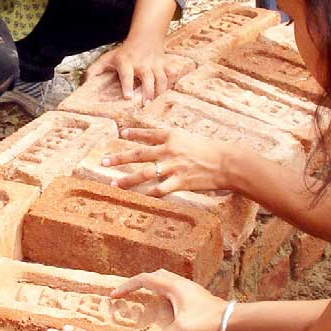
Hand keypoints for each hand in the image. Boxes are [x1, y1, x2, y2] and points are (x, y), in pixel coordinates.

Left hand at [86, 40, 171, 103]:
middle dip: (147, 92)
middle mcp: (142, 63)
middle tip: (146, 105)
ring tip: (157, 104)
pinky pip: (172, 74)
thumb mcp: (107, 58)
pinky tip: (169, 94)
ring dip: (160, 91)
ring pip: (161, 78)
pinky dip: (172, 84)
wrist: (145, 38)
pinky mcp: (165, 64)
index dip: (127, 85)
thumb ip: (94, 71)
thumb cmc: (123, 53)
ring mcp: (155, 64)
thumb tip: (84, 84)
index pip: (126, 74)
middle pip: (147, 78)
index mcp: (126, 62)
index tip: (127, 97)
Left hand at [105, 127, 233, 194]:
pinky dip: (148, 194)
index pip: (148, 134)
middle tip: (102, 161)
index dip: (134, 133)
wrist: (227, 162)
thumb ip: (175, 142)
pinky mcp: (180, 182)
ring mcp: (173, 166)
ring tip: (113, 183)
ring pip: (144, 174)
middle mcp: (169, 150)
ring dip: (127, 179)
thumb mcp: (191, 138)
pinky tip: (138, 197)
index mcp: (172, 136)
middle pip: (138, 154)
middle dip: (119, 158)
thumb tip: (161, 146)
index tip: (121, 134)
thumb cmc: (211, 150)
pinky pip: (159, 189)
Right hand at [113, 269, 227, 330]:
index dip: (127, 286)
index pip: (144, 279)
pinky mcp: (194, 294)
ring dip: (152, 285)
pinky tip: (164, 306)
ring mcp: (188, 287)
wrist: (231, 319)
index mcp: (172, 286)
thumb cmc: (207, 320)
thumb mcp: (183, 330)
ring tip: (143, 297)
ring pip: (165, 279)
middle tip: (128, 293)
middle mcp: (179, 282)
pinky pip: (173, 287)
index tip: (115, 295)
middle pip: (154, 275)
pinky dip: (162, 292)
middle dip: (139, 282)